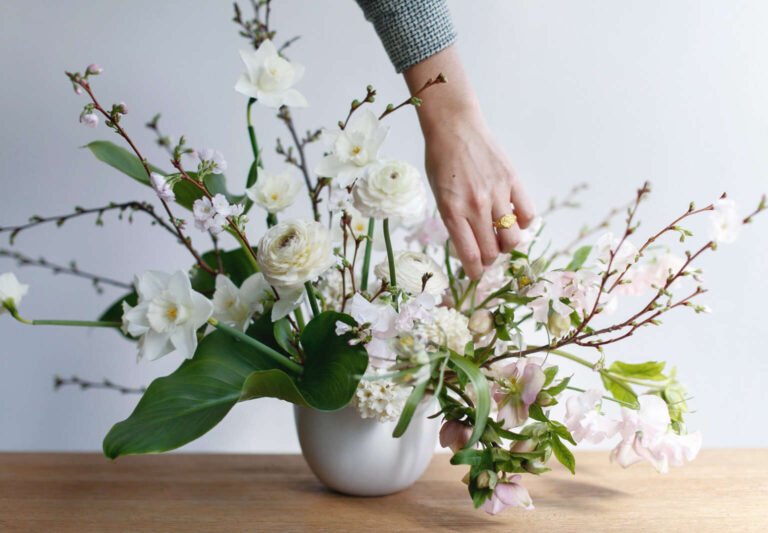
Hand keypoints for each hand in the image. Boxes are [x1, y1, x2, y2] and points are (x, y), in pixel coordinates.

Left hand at [404, 46, 534, 278]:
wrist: (454, 128)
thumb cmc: (441, 162)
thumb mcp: (438, 196)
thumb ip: (455, 222)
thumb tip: (472, 247)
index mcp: (452, 212)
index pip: (471, 256)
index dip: (475, 272)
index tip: (475, 274)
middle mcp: (475, 206)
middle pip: (493, 252)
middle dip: (490, 260)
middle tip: (486, 254)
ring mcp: (496, 194)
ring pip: (513, 239)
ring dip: (507, 245)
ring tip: (500, 237)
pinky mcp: (513, 181)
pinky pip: (528, 215)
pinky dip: (524, 224)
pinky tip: (514, 218)